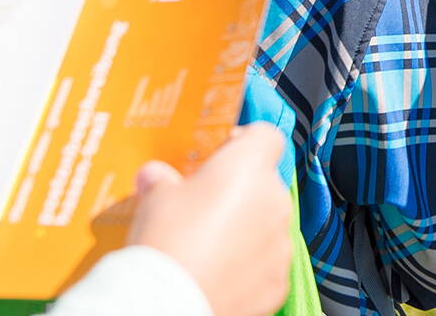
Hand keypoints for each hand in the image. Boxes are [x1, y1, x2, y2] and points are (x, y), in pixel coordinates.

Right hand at [129, 124, 291, 315]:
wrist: (170, 304)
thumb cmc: (166, 241)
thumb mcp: (154, 199)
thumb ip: (161, 180)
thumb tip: (154, 175)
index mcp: (248, 167)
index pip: (265, 136)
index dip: (243, 143)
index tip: (220, 156)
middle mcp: (274, 199)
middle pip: (264, 184)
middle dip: (239, 192)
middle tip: (203, 208)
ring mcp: (281, 242)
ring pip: (267, 224)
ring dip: (246, 229)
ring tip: (207, 247)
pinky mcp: (279, 279)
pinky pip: (266, 262)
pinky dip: (248, 266)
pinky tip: (218, 275)